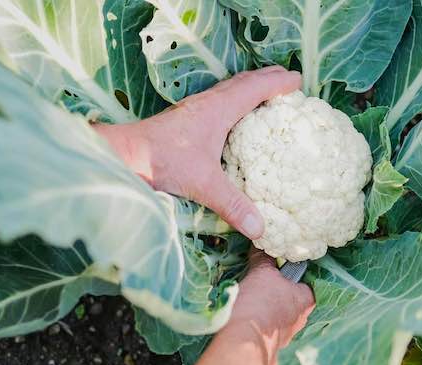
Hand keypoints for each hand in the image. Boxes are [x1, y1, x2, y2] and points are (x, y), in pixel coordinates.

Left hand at [95, 66, 300, 238]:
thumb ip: (233, 205)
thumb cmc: (161, 161)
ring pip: (229, 89)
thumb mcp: (202, 184)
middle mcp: (208, 103)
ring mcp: (195, 108)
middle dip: (267, 78)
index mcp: (218, 110)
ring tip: (266, 92)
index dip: (278, 83)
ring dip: (250, 87)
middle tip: (288, 80)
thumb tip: (260, 229)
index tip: (298, 80)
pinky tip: (234, 116)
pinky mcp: (185, 118)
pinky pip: (219, 100)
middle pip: (243, 82)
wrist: (124, 154)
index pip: (254, 89)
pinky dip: (235, 99)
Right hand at [220, 248, 314, 364]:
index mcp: (306, 301)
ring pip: (275, 319)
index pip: (306, 283)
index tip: (277, 270)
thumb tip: (262, 247)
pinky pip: (262, 335)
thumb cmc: (258, 305)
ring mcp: (285, 340)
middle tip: (257, 284)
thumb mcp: (261, 274)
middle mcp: (300, 322)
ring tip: (245, 302)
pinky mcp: (268, 352)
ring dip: (263, 312)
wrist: (240, 346)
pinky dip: (254, 328)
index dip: (292, 275)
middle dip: (274, 294)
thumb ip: (264, 260)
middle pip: (289, 301)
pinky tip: (240, 321)